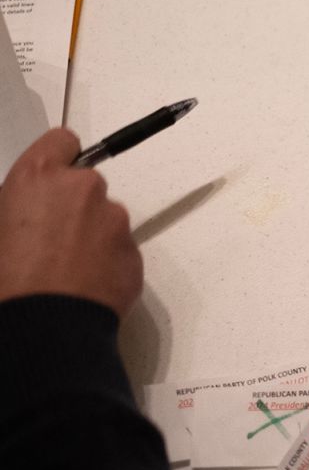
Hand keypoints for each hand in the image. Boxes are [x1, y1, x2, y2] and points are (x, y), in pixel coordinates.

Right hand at [0, 129, 142, 317]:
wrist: (41, 328)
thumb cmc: (5, 280)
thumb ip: (17, 207)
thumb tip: (25, 216)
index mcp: (39, 177)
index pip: (62, 141)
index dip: (57, 158)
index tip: (52, 176)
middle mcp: (84, 189)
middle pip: (86, 184)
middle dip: (72, 204)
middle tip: (47, 239)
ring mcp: (115, 221)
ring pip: (105, 218)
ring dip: (90, 235)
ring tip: (63, 270)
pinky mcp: (134, 253)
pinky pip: (119, 249)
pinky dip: (105, 261)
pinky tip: (82, 286)